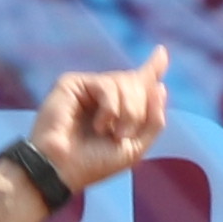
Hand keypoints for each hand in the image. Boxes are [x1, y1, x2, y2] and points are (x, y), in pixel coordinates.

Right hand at [33, 48, 171, 195]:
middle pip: (137, 83)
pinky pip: (106, 84)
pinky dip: (111, 107)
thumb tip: (160, 87)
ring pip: (125, 81)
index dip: (152, 68)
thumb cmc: (94, 164)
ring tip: (115, 134)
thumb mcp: (134, 148)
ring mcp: (88, 88)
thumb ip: (153, 121)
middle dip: (140, 110)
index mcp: (118, 110)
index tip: (161, 51)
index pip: (138, 83)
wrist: (61, 170)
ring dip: (129, 111)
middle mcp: (103, 96)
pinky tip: (99, 125)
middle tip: (125, 135)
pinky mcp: (72, 83)